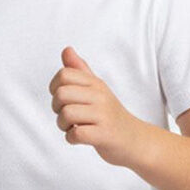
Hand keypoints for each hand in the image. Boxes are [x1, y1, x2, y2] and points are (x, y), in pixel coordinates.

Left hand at [49, 46, 143, 166]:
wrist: (134, 139)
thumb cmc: (110, 115)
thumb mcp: (97, 89)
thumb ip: (80, 71)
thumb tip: (66, 49)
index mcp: (96, 83)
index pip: (64, 74)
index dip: (55, 88)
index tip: (63, 99)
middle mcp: (100, 96)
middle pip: (61, 94)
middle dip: (56, 108)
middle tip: (66, 116)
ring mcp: (103, 115)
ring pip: (66, 114)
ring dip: (63, 125)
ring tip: (72, 127)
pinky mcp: (104, 134)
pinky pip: (76, 134)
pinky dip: (71, 138)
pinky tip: (79, 137)